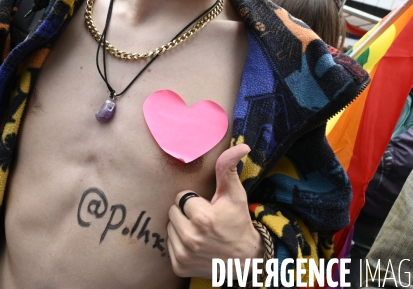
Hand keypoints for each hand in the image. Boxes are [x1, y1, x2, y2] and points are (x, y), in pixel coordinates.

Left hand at [167, 144, 263, 278]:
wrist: (243, 260)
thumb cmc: (238, 221)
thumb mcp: (235, 194)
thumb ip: (228, 169)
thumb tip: (241, 146)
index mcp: (203, 218)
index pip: (182, 198)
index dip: (195, 201)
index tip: (208, 208)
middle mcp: (191, 238)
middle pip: (173, 211)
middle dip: (186, 213)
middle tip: (204, 220)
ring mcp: (184, 254)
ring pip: (169, 227)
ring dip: (182, 227)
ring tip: (200, 232)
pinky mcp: (179, 266)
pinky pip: (168, 244)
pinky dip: (179, 243)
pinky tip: (195, 245)